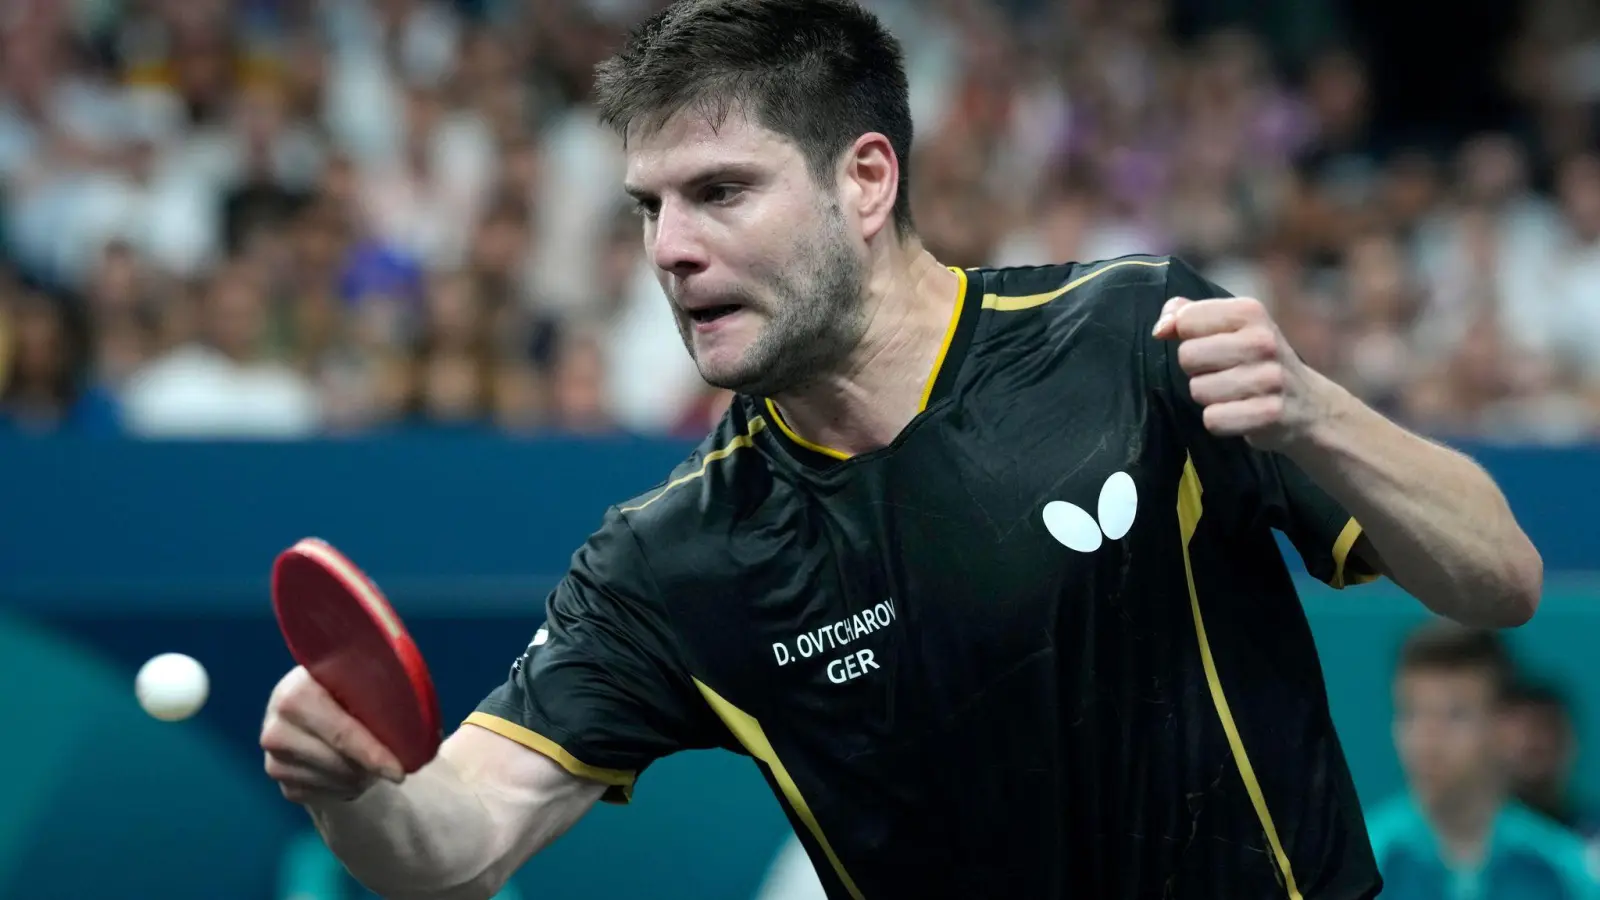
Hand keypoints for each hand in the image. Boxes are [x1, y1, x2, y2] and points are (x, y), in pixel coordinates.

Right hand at [261, 666, 405, 805]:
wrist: (310, 705)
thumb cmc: (344, 691)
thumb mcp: (359, 683)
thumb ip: (377, 697)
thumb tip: (412, 729)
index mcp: (296, 693)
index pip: (341, 733)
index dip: (373, 753)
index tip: (399, 772)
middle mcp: (276, 727)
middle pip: (338, 763)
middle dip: (370, 768)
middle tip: (392, 766)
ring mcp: (273, 758)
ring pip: (333, 782)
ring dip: (358, 779)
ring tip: (367, 762)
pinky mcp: (279, 782)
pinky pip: (322, 796)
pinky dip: (344, 789)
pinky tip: (347, 772)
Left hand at [1152, 295, 1330, 451]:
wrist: (1310, 406)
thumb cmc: (1256, 361)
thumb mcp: (1231, 326)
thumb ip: (1188, 314)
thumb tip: (1160, 329)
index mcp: (1250, 311)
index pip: (1185, 320)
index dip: (1187, 336)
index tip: (1209, 344)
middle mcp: (1262, 341)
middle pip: (1187, 357)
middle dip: (1197, 370)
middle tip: (1223, 373)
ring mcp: (1269, 378)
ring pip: (1197, 390)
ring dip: (1209, 397)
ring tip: (1235, 393)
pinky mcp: (1269, 413)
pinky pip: (1213, 420)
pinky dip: (1220, 421)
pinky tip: (1240, 413)